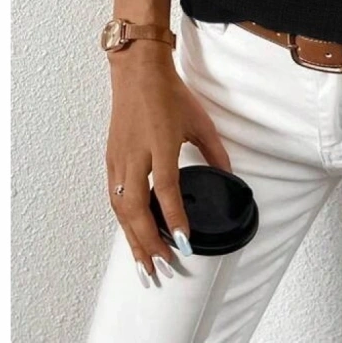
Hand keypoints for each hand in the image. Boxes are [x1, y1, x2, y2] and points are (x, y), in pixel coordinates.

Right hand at [105, 42, 230, 283]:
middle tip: (162, 268)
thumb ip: (216, 152)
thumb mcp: (200, 122)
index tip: (183, 244)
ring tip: (145, 263)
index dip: (174, 219)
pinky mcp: (111, 160)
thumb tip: (230, 176)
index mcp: (160, 145)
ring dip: (133, 238)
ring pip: (122, 209)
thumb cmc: (170, 95)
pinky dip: (123, 221)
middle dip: (149, 242)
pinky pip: (115, 197)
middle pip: (136, 210)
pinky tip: (132, 235)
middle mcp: (135, 156)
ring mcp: (119, 159)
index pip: (165, 191)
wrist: (138, 74)